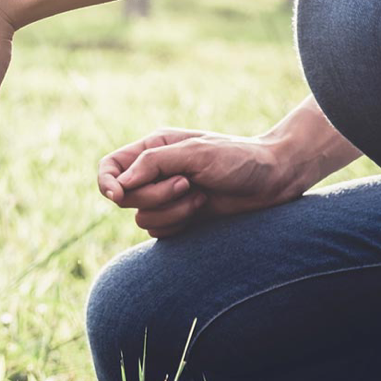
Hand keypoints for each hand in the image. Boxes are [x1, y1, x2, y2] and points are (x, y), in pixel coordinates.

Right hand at [97, 129, 316, 236]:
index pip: (110, 167)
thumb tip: (120, 184)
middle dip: (154, 196)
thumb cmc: (238, 158)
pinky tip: (202, 210)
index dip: (106, 183)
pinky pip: (159, 232)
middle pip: (125, 197)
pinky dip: (178, 224)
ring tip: (200, 197)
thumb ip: (153, 163)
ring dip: (172, 212)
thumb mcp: (195, 152)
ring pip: (142, 217)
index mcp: (153, 149)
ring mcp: (166, 198)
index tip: (118, 195)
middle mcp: (154, 173)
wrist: (274, 180)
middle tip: (186, 185)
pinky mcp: (179, 219)